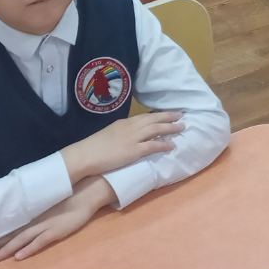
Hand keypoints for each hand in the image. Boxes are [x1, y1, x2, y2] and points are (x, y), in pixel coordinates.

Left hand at [0, 178, 113, 261]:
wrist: (86, 191)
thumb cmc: (67, 194)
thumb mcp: (47, 200)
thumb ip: (35, 207)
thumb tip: (21, 210)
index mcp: (32, 213)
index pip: (9, 226)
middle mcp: (34, 220)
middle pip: (10, 234)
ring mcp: (45, 226)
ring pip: (20, 239)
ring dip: (6, 249)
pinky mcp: (56, 231)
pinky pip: (39, 242)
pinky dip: (28, 249)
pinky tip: (18, 257)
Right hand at [63, 111, 181, 181]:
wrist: (86, 155)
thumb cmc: (94, 146)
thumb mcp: (109, 133)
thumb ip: (120, 133)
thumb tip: (128, 136)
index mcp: (124, 123)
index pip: (145, 117)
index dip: (157, 115)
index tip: (167, 113)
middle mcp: (131, 127)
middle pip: (154, 119)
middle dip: (168, 117)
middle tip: (180, 115)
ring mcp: (133, 138)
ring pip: (156, 129)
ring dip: (170, 128)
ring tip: (182, 127)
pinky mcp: (133, 151)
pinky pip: (152, 146)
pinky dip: (163, 144)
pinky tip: (172, 145)